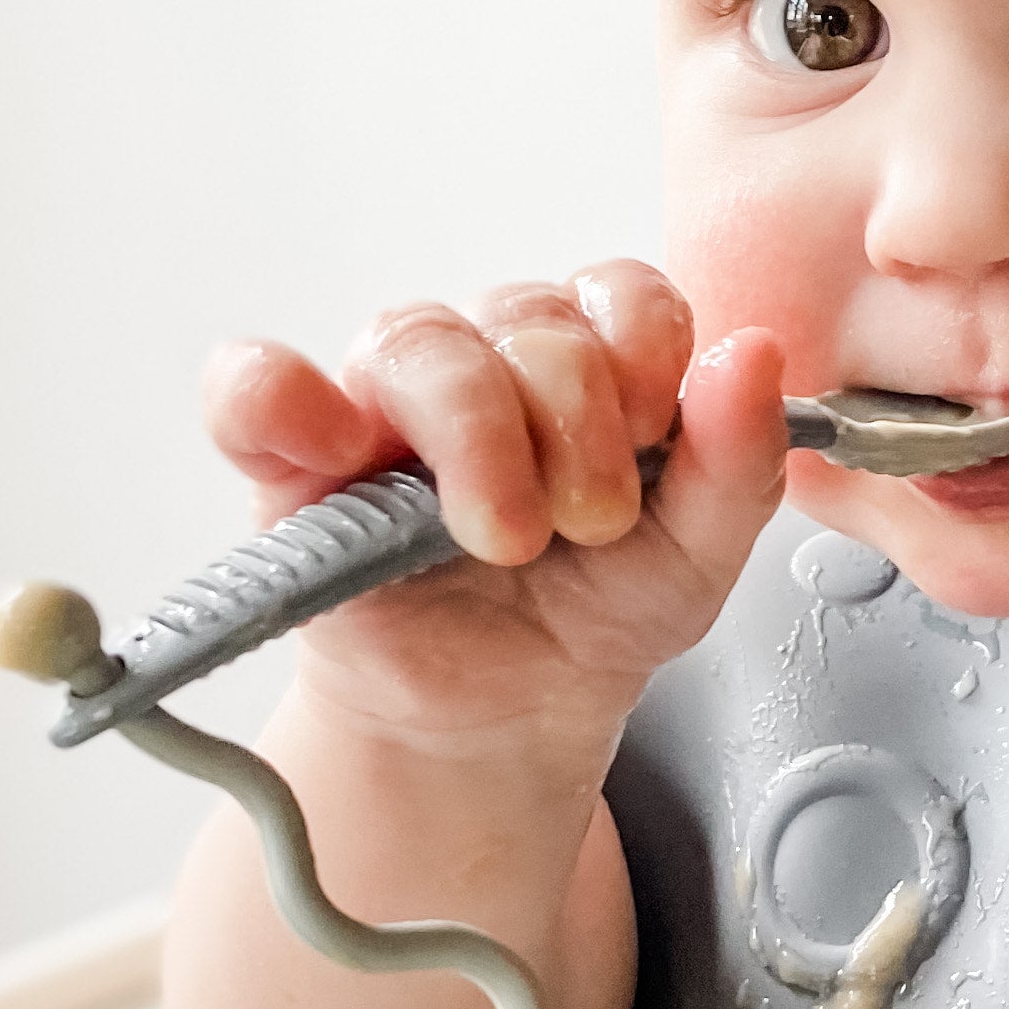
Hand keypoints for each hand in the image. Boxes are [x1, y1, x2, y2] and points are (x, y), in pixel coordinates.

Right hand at [203, 263, 783, 762]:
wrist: (509, 717)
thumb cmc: (595, 615)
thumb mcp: (699, 558)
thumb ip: (739, 464)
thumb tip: (755, 354)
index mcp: (586, 360)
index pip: (616, 291)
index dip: (644, 353)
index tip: (652, 442)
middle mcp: (485, 360)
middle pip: (526, 319)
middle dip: (574, 429)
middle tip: (585, 526)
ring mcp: (383, 403)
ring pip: (417, 342)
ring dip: (476, 438)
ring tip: (500, 534)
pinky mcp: (292, 462)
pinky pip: (254, 390)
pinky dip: (277, 399)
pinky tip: (334, 451)